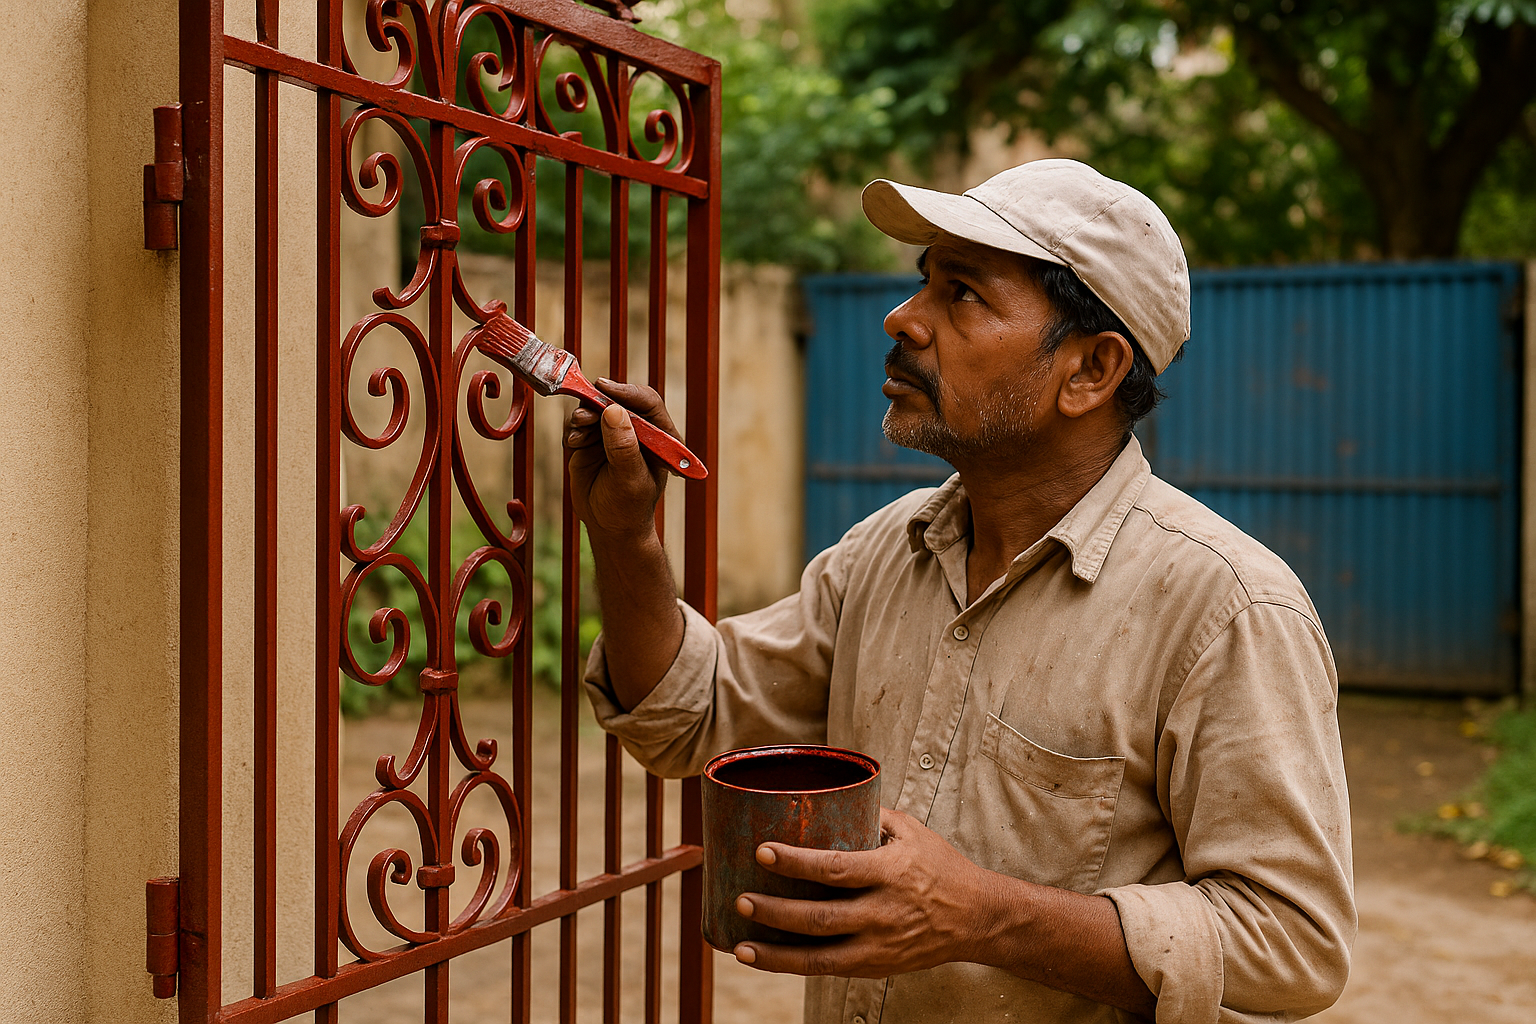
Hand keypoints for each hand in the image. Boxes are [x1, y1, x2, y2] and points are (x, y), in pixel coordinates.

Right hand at [565, 380, 678, 541]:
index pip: (647, 402)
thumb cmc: (628, 508)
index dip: (626, 392)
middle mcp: (638, 430)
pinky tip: (575, 445)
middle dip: (599, 403)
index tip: (604, 389)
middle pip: (618, 400)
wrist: (609, 527)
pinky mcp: (593, 440)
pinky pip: (580, 424)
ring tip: (578, 436)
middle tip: (583, 416)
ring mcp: (615, 433)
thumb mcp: (629, 479)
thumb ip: (623, 447)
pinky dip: (575, 431)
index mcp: (660, 437)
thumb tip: (613, 411)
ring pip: (596, 408)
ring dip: (584, 417)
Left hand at [731, 807, 991, 977]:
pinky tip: (764, 960)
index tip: (763, 852)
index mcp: (891, 872)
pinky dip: (794, 966)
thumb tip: (825, 795)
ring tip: (741, 946)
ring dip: (777, 953)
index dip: (798, 862)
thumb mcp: (912, 831)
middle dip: (777, 912)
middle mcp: (885, 913)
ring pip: (821, 956)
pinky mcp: (876, 966)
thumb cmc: (940, 866)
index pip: (837, 868)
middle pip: (822, 917)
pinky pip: (828, 970)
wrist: (977, 918)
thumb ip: (871, 815)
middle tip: (742, 899)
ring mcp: (880, 945)